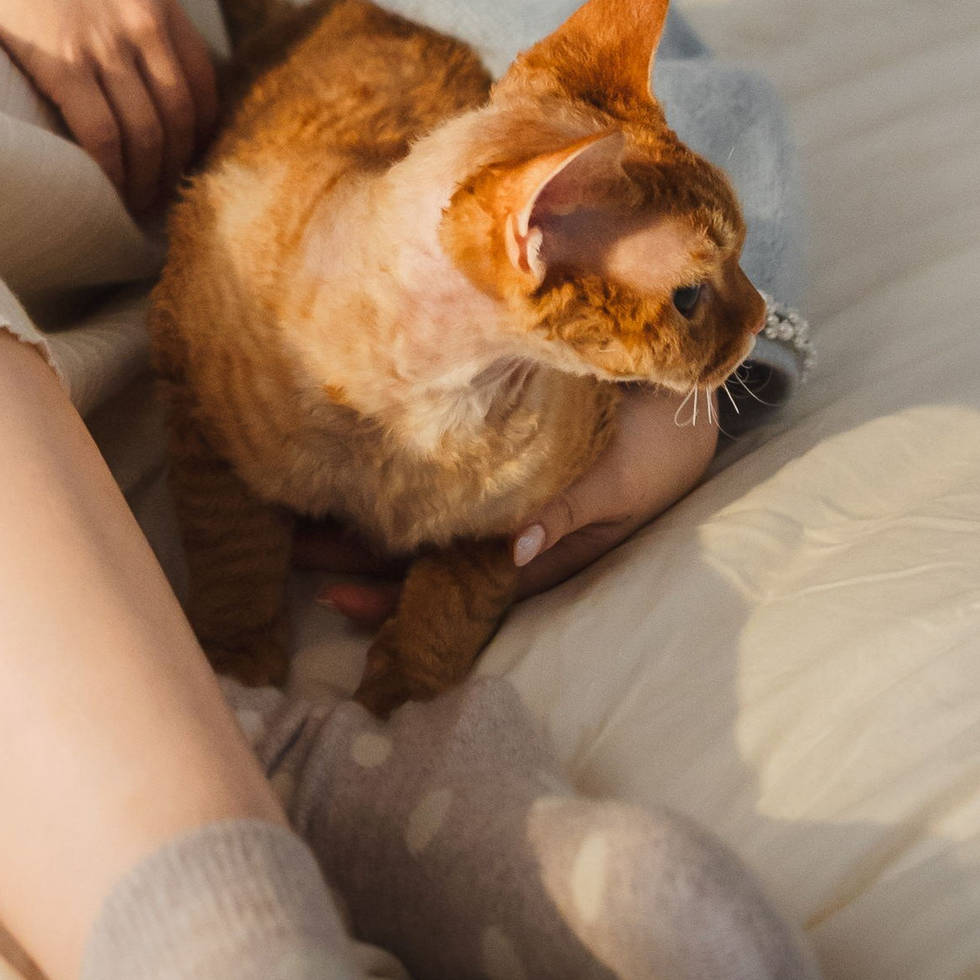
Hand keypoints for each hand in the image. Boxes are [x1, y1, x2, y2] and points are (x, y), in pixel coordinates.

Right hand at [0, 0, 218, 216]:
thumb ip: (131, 5)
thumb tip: (137, 59)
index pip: (203, 78)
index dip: (200, 131)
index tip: (186, 159)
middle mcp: (144, 19)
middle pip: (179, 114)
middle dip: (175, 166)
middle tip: (162, 199)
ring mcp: (105, 40)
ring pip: (146, 131)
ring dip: (145, 178)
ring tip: (134, 205)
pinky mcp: (62, 59)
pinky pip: (101, 133)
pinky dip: (109, 171)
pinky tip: (103, 190)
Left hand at [299, 383, 721, 620]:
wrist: (687, 385)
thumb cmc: (659, 434)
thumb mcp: (619, 475)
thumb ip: (567, 509)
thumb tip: (513, 552)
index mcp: (540, 546)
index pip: (453, 584)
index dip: (394, 594)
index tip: (334, 591)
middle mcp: (516, 530)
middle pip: (427, 558)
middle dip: (361, 559)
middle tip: (291, 550)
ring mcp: (511, 498)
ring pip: (427, 525)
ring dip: (368, 526)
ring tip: (299, 521)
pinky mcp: (510, 460)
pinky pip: (446, 486)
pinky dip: (398, 486)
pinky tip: (352, 476)